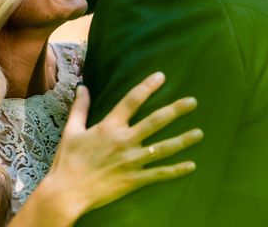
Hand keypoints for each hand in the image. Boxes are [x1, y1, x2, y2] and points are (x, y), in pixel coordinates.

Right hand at [47, 72, 201, 217]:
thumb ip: (80, 107)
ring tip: (199, 133)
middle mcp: (124, 140)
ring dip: (183, 140)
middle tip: (193, 102)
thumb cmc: (68, 160)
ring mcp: (132, 161)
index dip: (147, 87)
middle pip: (155, 121)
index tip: (161, 76)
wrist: (67, 191)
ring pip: (163, 148)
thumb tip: (83, 86)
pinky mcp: (134, 180)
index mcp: (109, 126)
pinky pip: (159, 174)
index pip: (132, 101)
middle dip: (175, 110)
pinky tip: (191, 165)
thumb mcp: (72, 130)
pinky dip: (176, 170)